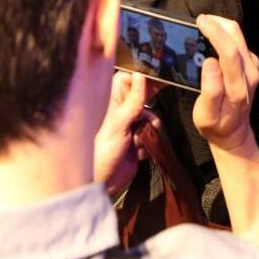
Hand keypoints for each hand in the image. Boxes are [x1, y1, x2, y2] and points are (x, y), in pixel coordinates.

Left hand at [93, 71, 159, 194]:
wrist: (105, 183)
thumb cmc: (102, 153)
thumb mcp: (119, 124)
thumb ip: (132, 101)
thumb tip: (140, 76)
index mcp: (112, 101)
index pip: (128, 77)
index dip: (141, 76)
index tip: (156, 78)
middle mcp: (121, 110)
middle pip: (143, 95)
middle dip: (148, 106)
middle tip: (148, 112)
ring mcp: (130, 124)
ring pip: (151, 116)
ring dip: (149, 128)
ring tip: (137, 140)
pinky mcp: (138, 138)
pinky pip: (152, 132)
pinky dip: (149, 140)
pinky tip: (138, 150)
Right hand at [194, 15, 258, 152]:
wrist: (234, 133)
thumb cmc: (215, 125)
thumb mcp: (205, 116)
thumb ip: (210, 91)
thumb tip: (210, 62)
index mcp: (238, 86)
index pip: (229, 52)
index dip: (216, 33)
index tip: (200, 21)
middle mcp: (250, 73)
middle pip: (237, 38)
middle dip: (218, 23)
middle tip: (199, 20)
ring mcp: (253, 67)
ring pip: (239, 36)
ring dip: (222, 26)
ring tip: (203, 25)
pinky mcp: (251, 64)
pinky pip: (239, 42)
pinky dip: (225, 34)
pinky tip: (212, 35)